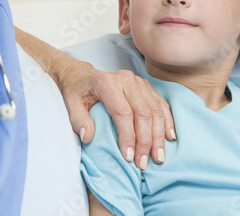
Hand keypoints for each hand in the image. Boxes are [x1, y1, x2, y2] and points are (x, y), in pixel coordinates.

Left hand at [56, 59, 175, 169]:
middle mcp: (126, 79)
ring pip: (155, 110)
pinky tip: (169, 138)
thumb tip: (88, 137)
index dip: (127, 136)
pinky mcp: (146, 86)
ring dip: (158, 135)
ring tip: (158, 157)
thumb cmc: (77, 92)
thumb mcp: (70, 105)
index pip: (122, 112)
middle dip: (145, 141)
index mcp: (106, 82)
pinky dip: (167, 122)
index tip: (128, 157)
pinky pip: (161, 104)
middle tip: (143, 163)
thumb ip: (78, 120)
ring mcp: (138, 82)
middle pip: (142, 112)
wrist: (82, 75)